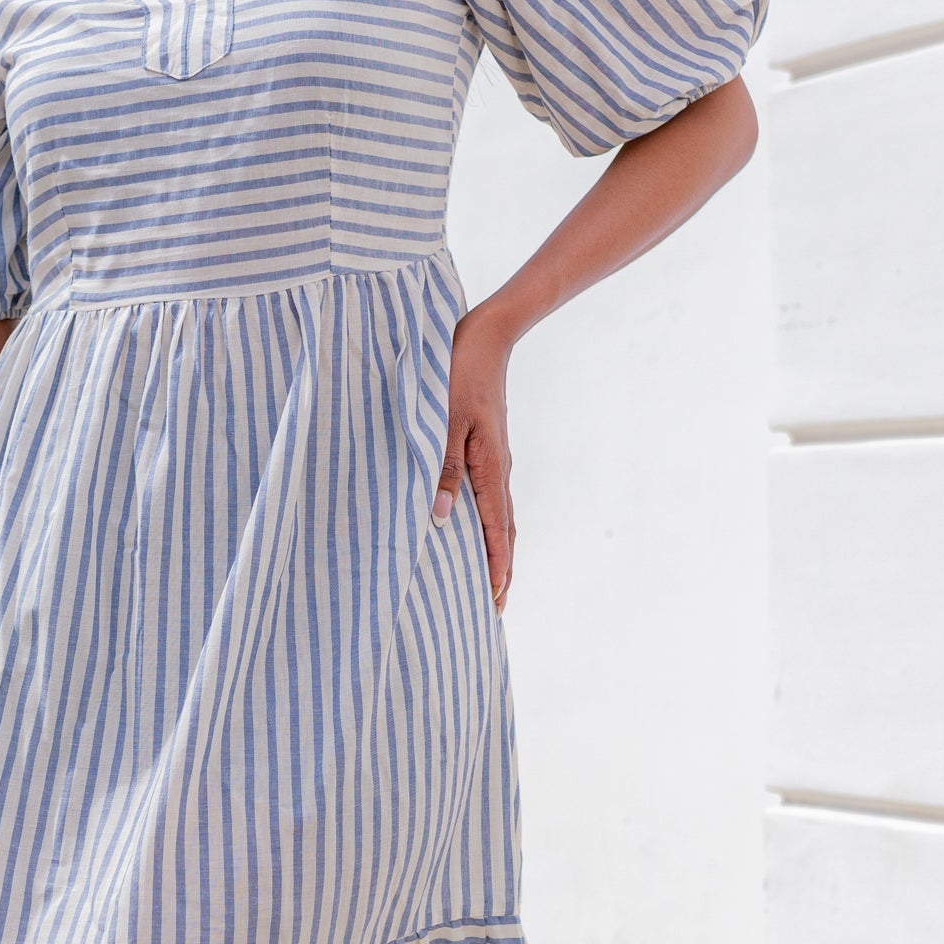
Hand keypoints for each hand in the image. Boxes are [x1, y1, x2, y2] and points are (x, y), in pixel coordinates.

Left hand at [433, 304, 514, 609]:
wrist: (487, 337)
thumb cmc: (459, 374)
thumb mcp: (444, 420)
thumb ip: (442, 468)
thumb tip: (438, 517)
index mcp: (490, 466)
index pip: (496, 529)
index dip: (496, 566)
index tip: (496, 599)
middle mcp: (499, 469)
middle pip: (505, 531)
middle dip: (501, 570)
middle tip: (496, 606)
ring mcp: (497, 460)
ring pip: (502, 516)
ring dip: (498, 550)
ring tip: (493, 581)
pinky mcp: (490, 449)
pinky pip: (493, 498)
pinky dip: (492, 526)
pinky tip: (480, 531)